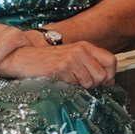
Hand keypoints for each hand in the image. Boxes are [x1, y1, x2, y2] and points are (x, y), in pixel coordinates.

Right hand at [0, 39, 116, 88]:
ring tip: (70, 81)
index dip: (110, 75)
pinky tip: (61, 81)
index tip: (105, 82)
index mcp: (86, 46)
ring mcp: (71, 59)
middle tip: (82, 84)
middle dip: (95, 85)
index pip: (111, 61)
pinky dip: (70, 87)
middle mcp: (81, 50)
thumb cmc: (47, 60)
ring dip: (81, 87)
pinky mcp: (61, 68)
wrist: (23, 57)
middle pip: (102, 75)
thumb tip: (108, 81)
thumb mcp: (72, 56)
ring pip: (90, 82)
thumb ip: (90, 64)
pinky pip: (75, 84)